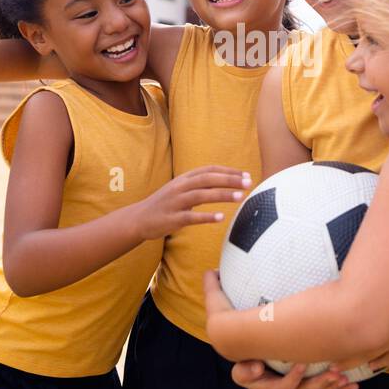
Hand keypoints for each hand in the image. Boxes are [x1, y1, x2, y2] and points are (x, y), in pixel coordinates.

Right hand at [135, 167, 251, 237]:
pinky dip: (206, 217)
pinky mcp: (172, 218)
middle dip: (229, 179)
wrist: (139, 218)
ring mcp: (175, 202)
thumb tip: (225, 181)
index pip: (209, 170)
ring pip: (201, 195)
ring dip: (222, 195)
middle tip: (248, 182)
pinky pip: (191, 217)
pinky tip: (220, 217)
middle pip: (208, 179)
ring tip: (240, 197)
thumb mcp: (181, 189)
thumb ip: (200, 185)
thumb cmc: (166, 204)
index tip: (245, 174)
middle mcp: (180, 187)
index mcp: (184, 179)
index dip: (228, 171)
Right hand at [203, 270, 358, 388]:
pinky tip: (351, 385)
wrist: (269, 349)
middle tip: (304, 365)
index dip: (250, 374)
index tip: (259, 363)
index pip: (244, 376)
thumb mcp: (227, 312)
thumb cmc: (247, 331)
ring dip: (319, 388)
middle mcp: (267, 385)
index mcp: (249, 368)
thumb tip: (209, 270)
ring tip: (336, 375)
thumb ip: (215, 293)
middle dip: (291, 382)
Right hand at [229, 360, 357, 388]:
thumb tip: (257, 369)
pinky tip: (353, 386)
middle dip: (322, 384)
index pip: (285, 388)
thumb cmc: (248, 368)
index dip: (294, 377)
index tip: (303, 363)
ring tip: (345, 379)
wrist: (254, 375)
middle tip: (335, 373)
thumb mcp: (240, 370)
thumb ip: (244, 371)